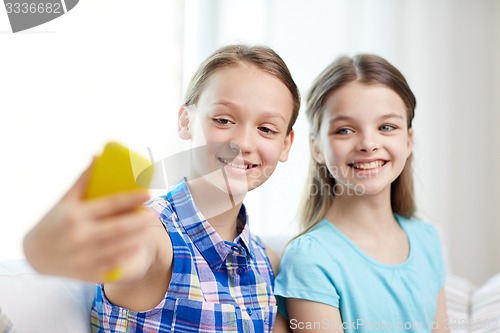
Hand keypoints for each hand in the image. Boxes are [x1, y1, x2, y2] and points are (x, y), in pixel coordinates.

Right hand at [23, 161, 152, 281]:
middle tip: (156, 212)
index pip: (110, 204)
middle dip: (142, 220)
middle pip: (120, 227)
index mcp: (75, 215)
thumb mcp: (66, 200)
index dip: (132, 198)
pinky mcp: (87, 272)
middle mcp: (80, 236)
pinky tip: (139, 245)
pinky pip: (114, 264)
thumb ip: (84, 179)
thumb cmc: (54, 221)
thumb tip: (98, 155)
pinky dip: (129, 254)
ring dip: (140, 236)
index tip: (148, 193)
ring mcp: (84, 256)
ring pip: (121, 247)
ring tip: (152, 227)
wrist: (34, 254)